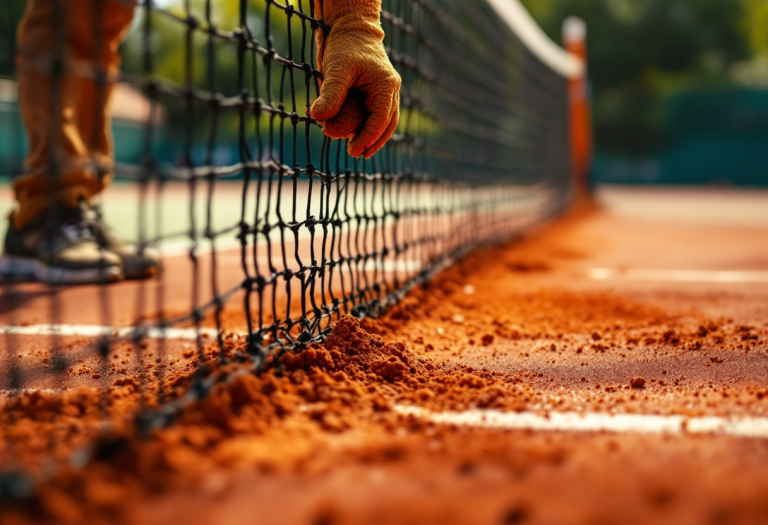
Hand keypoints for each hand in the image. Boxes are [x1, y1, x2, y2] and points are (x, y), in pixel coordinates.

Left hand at [312, 0, 400, 158]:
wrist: (351, 29)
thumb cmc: (344, 46)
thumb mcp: (335, 69)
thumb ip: (330, 94)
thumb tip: (317, 117)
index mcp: (386, 85)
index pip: (381, 119)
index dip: (368, 137)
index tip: (354, 151)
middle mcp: (390, 90)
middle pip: (388, 124)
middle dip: (373, 141)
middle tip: (358, 154)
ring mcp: (385, 92)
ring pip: (384, 121)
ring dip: (372, 136)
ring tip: (358, 149)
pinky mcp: (376, 93)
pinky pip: (375, 115)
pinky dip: (367, 126)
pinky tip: (355, 136)